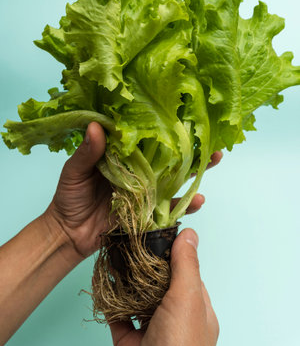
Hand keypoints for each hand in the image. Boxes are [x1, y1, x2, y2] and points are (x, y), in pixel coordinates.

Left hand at [47, 122, 221, 258]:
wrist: (69, 232)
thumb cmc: (69, 197)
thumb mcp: (74, 171)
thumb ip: (87, 152)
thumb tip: (96, 125)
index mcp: (122, 156)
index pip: (146, 137)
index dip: (163, 126)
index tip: (182, 112)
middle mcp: (139, 170)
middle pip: (168, 155)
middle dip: (190, 145)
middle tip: (210, 133)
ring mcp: (146, 191)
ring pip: (175, 178)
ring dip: (196, 170)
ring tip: (215, 159)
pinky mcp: (148, 213)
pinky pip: (170, 208)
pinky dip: (186, 205)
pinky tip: (199, 200)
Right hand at [110, 228, 218, 345]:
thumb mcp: (187, 300)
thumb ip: (186, 266)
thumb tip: (190, 233)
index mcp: (197, 310)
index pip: (185, 272)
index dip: (171, 252)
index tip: (154, 232)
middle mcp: (176, 320)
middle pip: (160, 284)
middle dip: (144, 265)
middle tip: (128, 241)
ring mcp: (153, 333)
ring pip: (138, 299)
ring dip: (126, 281)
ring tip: (114, 256)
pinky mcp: (130, 344)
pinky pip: (119, 317)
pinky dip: (111, 301)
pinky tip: (104, 282)